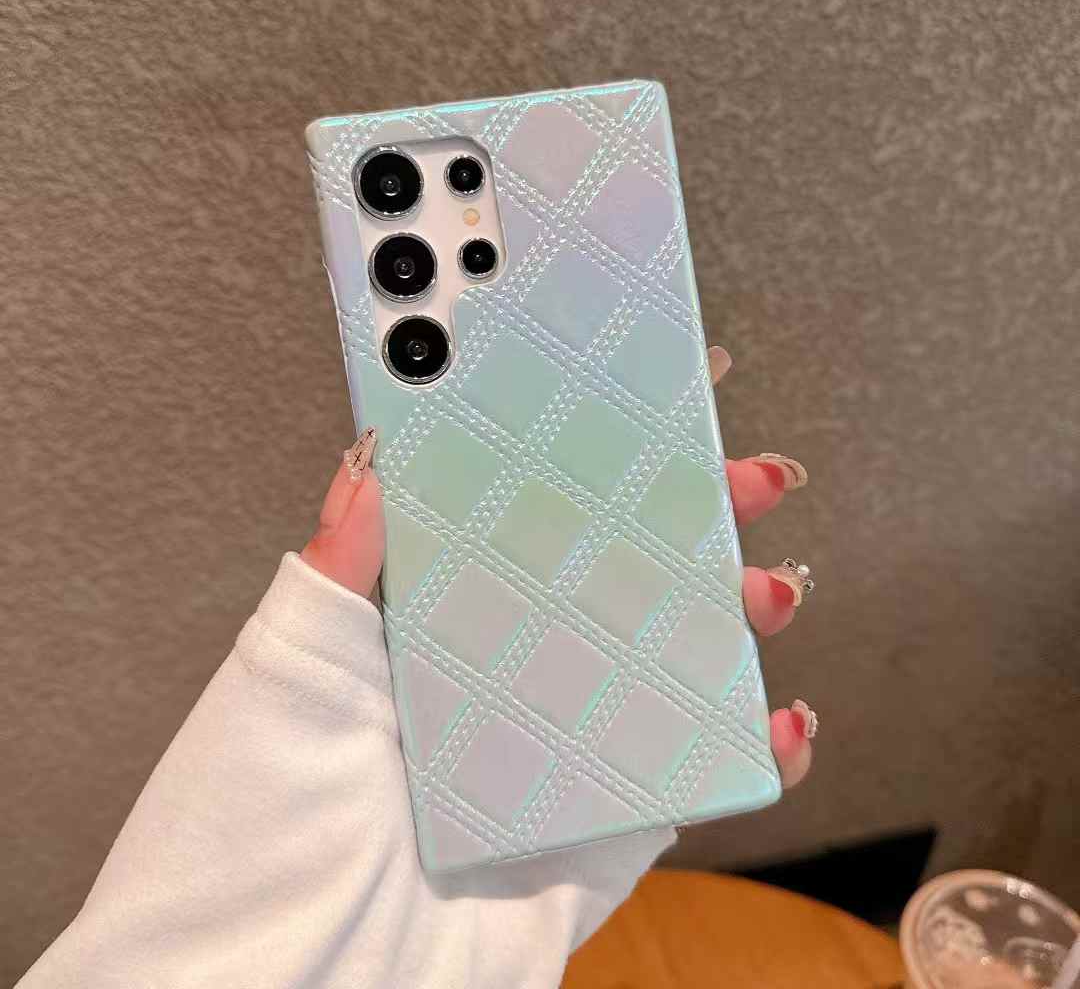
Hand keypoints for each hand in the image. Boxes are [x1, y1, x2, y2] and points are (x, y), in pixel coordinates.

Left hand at [301, 345, 814, 788]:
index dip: (599, 454)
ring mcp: (571, 734)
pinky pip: (695, 767)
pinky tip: (781, 719)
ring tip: (767, 592)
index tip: (656, 394)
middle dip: (702, 514)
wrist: (303, 978)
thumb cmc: (272, 819)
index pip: (537, 511)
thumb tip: (370, 452)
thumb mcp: (296, 665)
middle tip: (750, 477)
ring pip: (678, 654)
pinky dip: (757, 743)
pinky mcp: (608, 813)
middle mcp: (520, 663)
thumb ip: (340, 563)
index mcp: (451, 614)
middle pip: (627, 570)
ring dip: (741, 612)